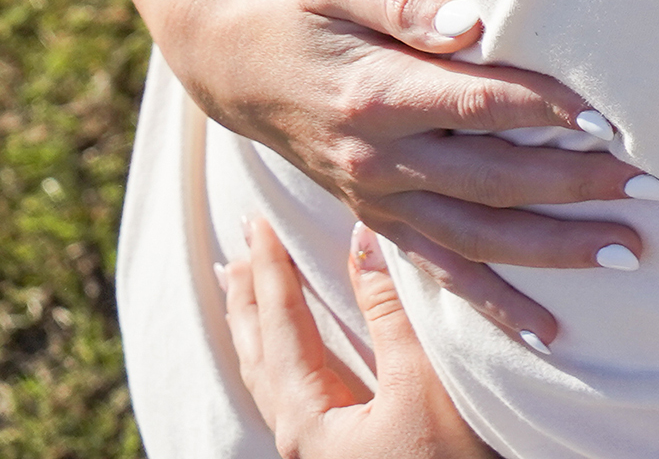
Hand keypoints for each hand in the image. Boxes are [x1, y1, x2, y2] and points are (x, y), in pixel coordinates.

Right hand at [165, 0, 650, 344]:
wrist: (223, 57)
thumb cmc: (295, 4)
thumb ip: (409, 1)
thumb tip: (474, 22)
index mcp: (376, 94)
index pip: (478, 104)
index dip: (546, 110)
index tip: (611, 120)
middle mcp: (377, 158)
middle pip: (491, 179)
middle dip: (575, 187)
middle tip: (653, 190)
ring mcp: (376, 196)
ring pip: (475, 238)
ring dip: (553, 250)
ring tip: (627, 255)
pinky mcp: (375, 215)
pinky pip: (438, 271)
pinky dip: (491, 305)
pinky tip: (546, 330)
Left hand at [225, 220, 494, 458]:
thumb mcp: (423, 382)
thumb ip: (390, 313)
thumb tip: (364, 241)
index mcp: (309, 418)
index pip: (281, 327)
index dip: (271, 271)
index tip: (258, 222)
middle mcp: (301, 436)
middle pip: (259, 355)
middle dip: (247, 299)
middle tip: (235, 249)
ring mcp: (317, 450)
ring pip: (269, 378)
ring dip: (256, 328)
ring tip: (242, 291)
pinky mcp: (340, 454)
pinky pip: (289, 394)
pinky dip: (279, 357)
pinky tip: (288, 356)